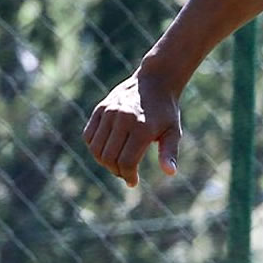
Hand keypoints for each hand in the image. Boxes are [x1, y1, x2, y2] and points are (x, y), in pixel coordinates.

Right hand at [83, 72, 181, 187]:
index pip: (126, 162)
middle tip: (126, 172)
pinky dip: (94, 147)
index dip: (128, 175)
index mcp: (143, 128)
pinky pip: (89, 136)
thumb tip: (170, 173)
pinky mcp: (100, 109)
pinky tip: (107, 149)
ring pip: (96, 149)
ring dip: (103, 161)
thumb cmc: (166, 111)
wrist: (156, 81)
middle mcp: (123, 119)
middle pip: (109, 158)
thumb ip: (169, 152)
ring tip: (116, 163)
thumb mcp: (173, 131)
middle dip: (116, 170)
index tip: (133, 181)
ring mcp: (109, 113)